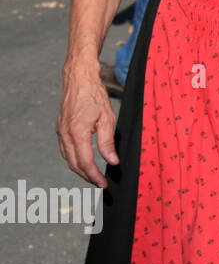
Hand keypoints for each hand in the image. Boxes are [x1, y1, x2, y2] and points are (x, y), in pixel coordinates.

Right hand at [57, 59, 117, 188]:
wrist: (79, 79)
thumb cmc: (94, 95)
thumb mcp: (107, 119)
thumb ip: (108, 143)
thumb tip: (112, 161)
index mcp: (77, 133)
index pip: (85, 162)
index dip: (94, 176)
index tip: (103, 184)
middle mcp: (65, 134)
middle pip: (74, 164)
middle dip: (87, 176)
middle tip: (100, 183)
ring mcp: (60, 131)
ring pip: (68, 158)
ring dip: (80, 169)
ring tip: (93, 176)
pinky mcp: (60, 128)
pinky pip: (66, 149)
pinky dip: (74, 159)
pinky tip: (83, 161)